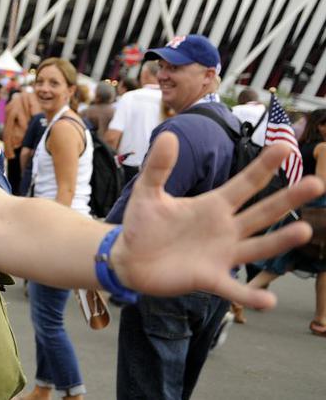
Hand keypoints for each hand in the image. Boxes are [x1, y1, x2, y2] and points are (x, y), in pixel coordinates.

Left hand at [111, 133, 323, 308]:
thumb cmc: (142, 223)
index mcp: (213, 205)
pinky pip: (235, 289)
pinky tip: (269, 300)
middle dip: (288, 198)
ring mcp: (221, 254)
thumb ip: (159, 166)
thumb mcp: (147, 191)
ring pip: (258, 247)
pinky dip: (251, 296)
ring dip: (280, 240)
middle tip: (317, 182)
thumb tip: (170, 135)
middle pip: (262, 212)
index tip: (285, 147)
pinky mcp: (210, 279)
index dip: (264, 166)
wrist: (128, 258)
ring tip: (304, 231)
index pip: (245, 183)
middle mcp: (225, 229)